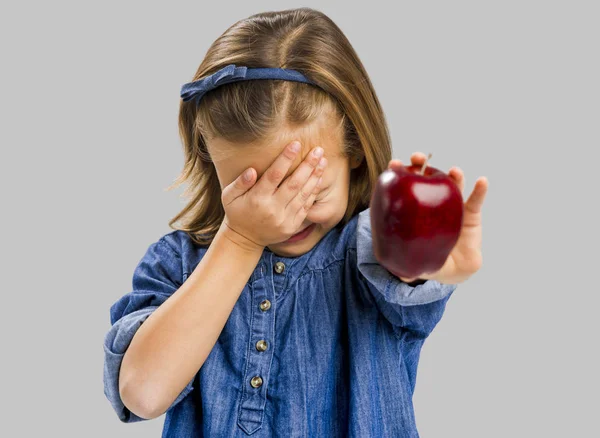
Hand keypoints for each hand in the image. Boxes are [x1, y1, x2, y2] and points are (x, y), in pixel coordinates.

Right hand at [221, 140, 327, 250]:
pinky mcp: (292, 226)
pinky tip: (319, 178)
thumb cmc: (237, 211)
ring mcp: (284, 219)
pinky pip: (306, 207)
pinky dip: (314, 192)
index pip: (274, 175)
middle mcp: (273, 209)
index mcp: (257, 199)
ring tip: (323, 161)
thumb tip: (251, 170)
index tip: (296, 144)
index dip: (286, 159)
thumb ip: (240, 182)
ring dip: (315, 176)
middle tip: (318, 150)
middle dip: (308, 165)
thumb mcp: (229, 196)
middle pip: (294, 184)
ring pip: (303, 195)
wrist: (245, 239)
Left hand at [387, 153, 488, 284]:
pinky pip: (476, 200)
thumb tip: (400, 274)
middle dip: (421, 164)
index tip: (393, 164)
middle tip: (418, 158)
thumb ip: (405, 266)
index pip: (403, 187)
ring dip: (453, 175)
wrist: (453, 269)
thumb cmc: (428, 259)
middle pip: (426, 178)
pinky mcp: (471, 215)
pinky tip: (482, 182)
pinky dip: (480, 190)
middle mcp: (432, 203)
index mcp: (414, 209)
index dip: (398, 173)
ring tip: (454, 171)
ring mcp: (451, 207)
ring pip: (452, 186)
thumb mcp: (413, 262)